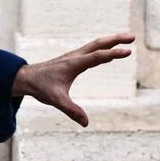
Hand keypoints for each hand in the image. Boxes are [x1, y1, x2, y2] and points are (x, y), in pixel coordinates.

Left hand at [11, 33, 134, 125]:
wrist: (26, 77)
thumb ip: (71, 111)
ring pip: (96, 44)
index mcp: (73, 64)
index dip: (113, 54)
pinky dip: (103, 47)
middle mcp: (75, 56)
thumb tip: (85, 123)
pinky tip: (108, 50)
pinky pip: (92, 49)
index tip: (128, 52)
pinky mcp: (73, 58)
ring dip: (112, 41)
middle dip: (116, 40)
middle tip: (133, 37)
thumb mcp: (56, 100)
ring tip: (127, 40)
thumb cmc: (41, 87)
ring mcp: (74, 56)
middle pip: (99, 44)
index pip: (97, 57)